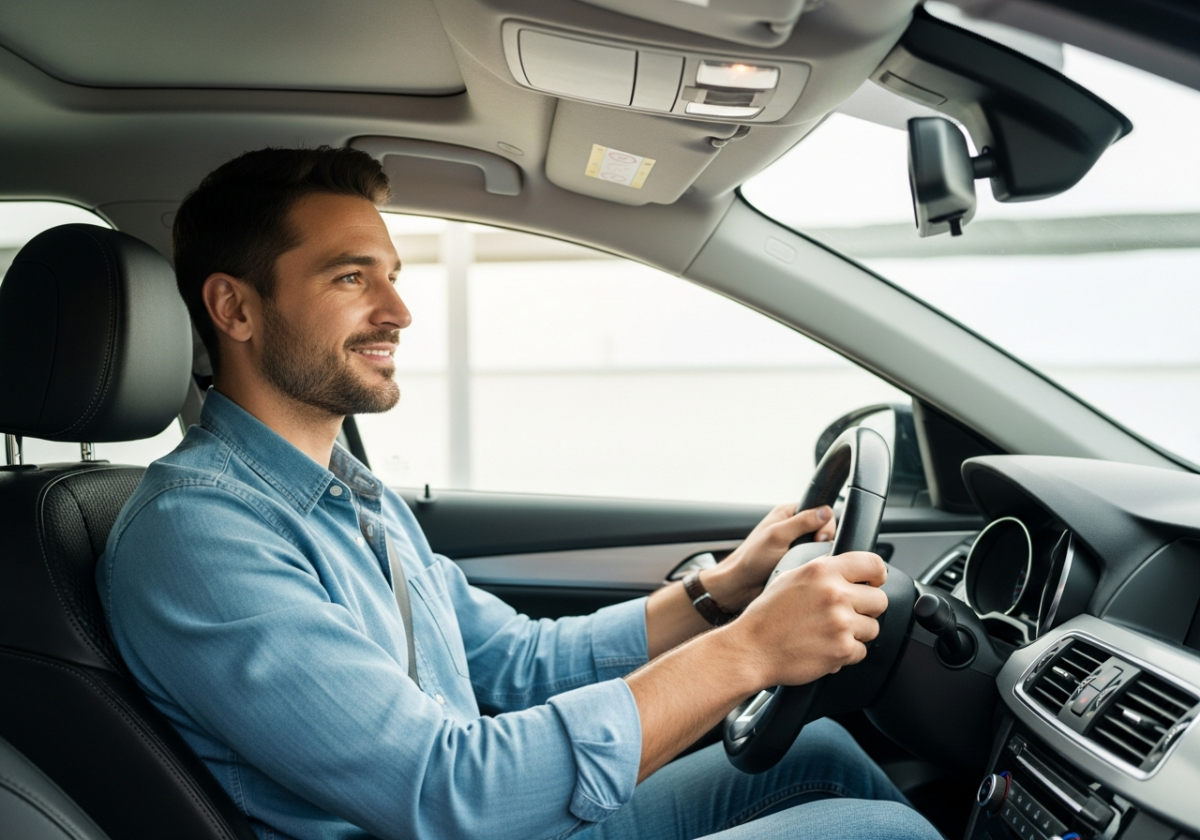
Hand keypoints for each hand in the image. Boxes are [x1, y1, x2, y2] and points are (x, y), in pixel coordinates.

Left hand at [703, 502, 835, 610]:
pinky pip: (814, 559)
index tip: (818, 538)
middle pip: (823, 529)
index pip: (820, 510)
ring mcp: (796, 543)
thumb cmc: (751, 559)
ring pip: (820, 546)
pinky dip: (813, 564)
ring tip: (805, 562)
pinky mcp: (797, 558)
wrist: (741, 584)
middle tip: (811, 552)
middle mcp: (793, 525)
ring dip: (817, 554)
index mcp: (788, 513)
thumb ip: (802, 522)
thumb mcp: (777, 536)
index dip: (824, 523)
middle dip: (821, 541)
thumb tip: (825, 512)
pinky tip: (805, 568)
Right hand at [726, 551, 887, 687]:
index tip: (875, 582)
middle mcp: (835, 594)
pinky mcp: (842, 649)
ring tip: (830, 632)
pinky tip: (825, 647)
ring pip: (873, 628)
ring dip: (856, 632)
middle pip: (879, 600)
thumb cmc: (766, 616)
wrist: (752, 649)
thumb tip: (847, 569)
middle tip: (846, 613)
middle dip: (866, 608)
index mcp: (823, 571)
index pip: (873, 564)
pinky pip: (861, 651)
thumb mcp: (791, 576)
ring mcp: (841, 623)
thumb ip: (822, 571)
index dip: (878, 575)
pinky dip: (846, 653)